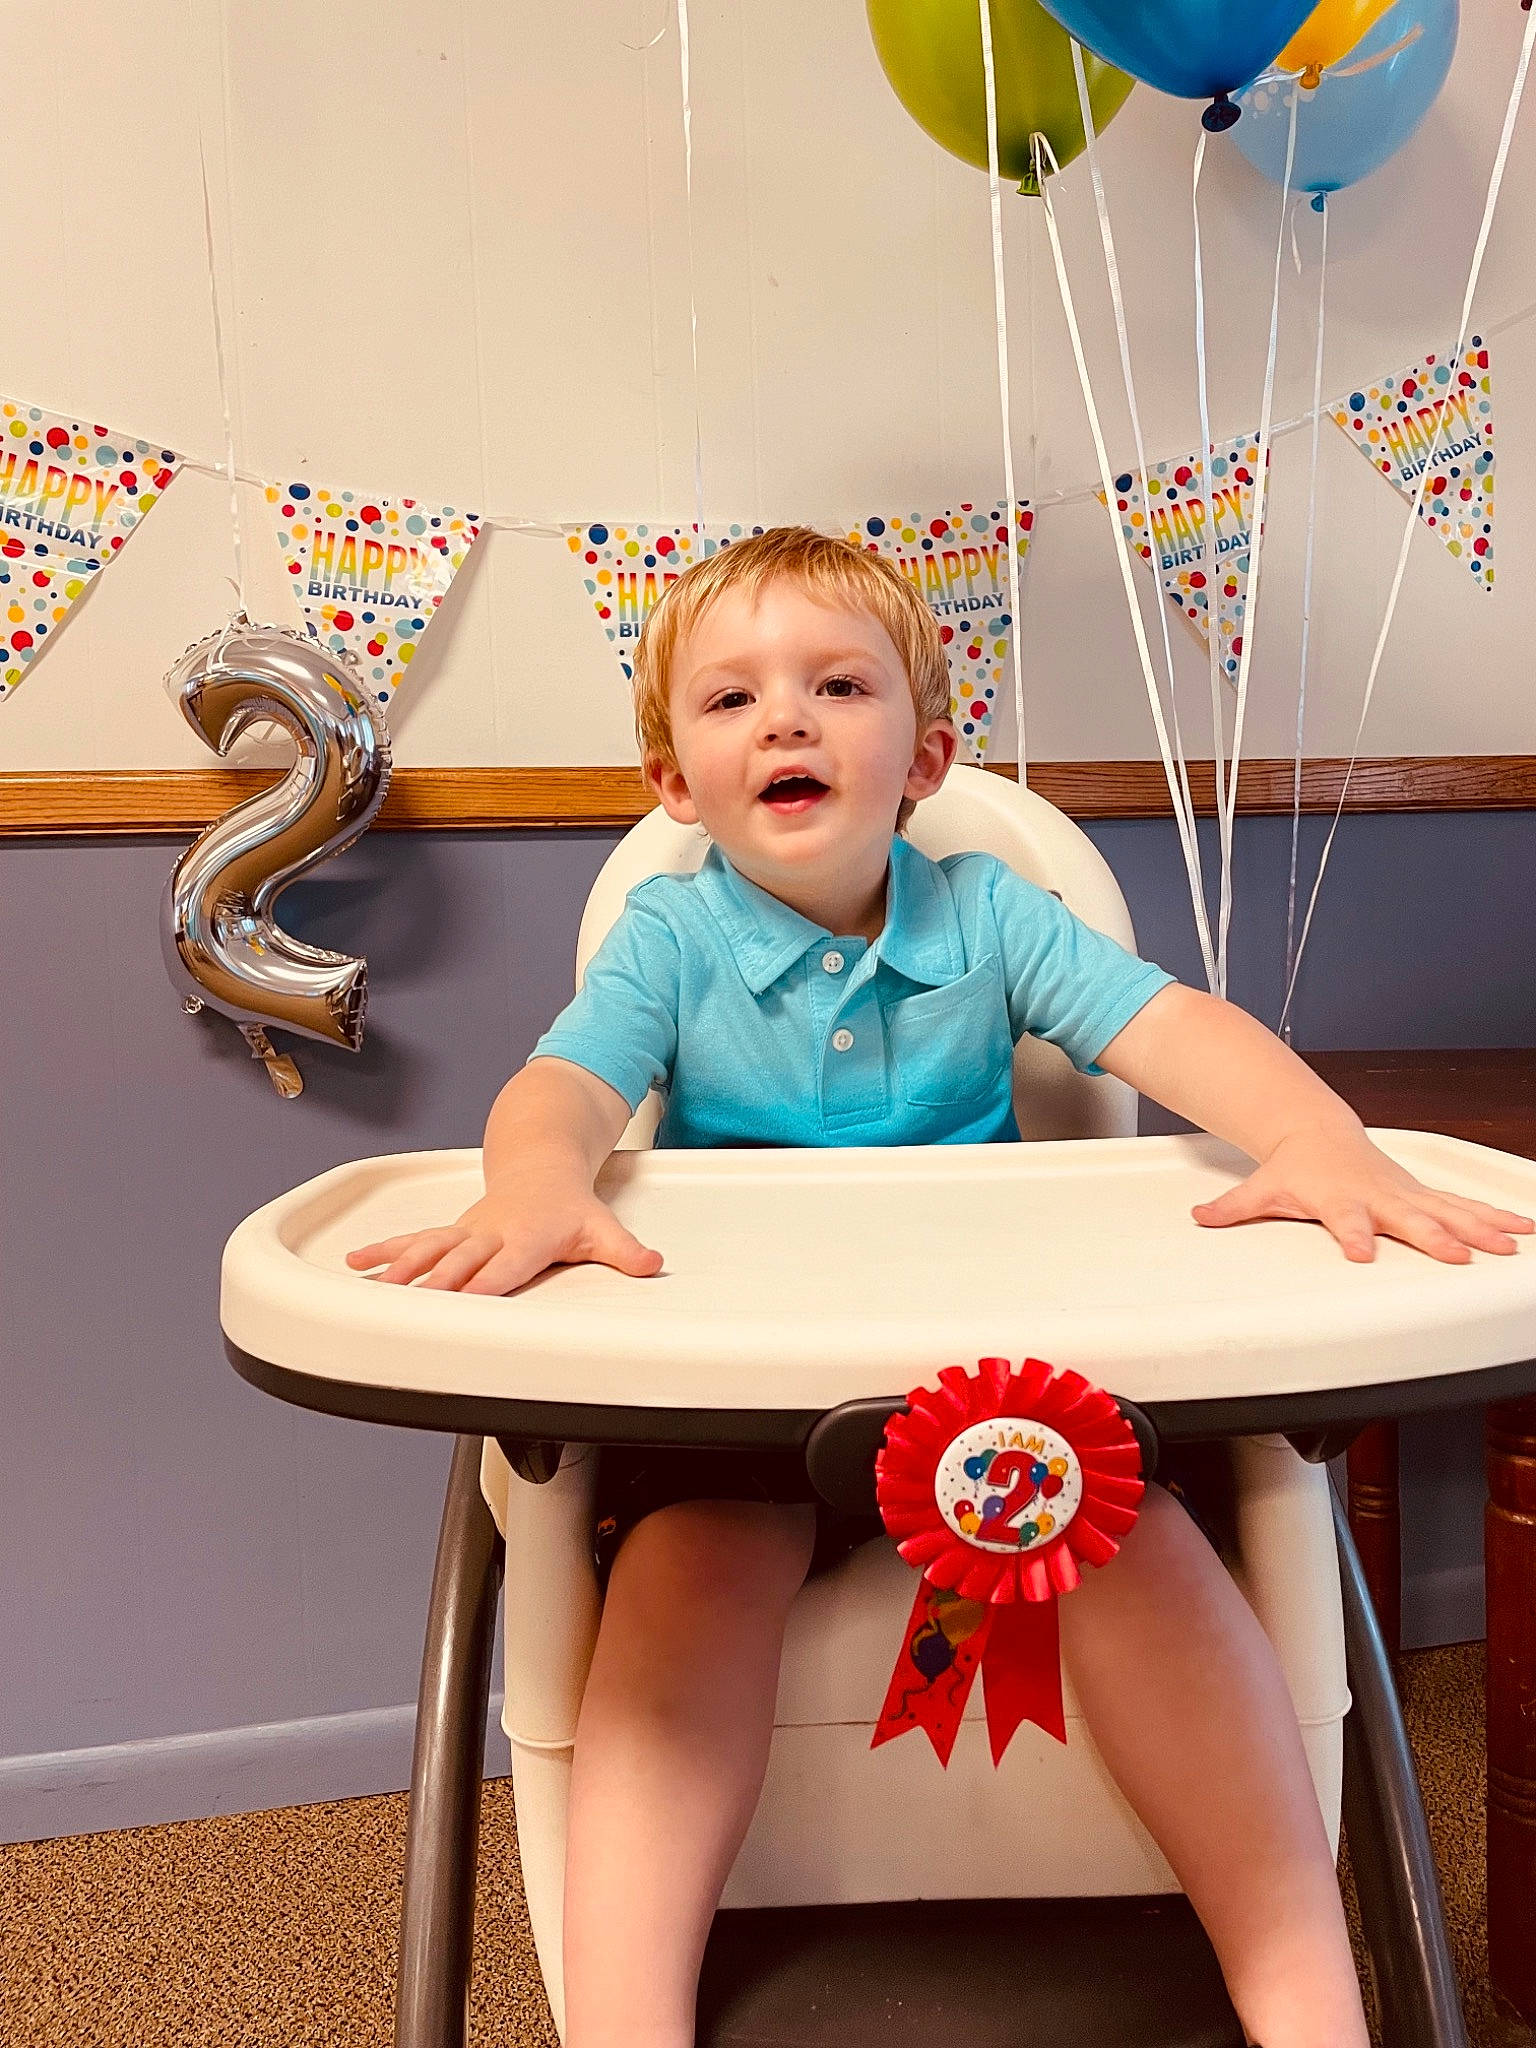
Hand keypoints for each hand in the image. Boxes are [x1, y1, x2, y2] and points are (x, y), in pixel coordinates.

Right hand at [345, 1168, 663, 1295]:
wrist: (542, 1161)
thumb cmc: (569, 1203)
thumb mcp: (602, 1227)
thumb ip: (625, 1251)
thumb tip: (652, 1264)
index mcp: (528, 1237)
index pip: (505, 1266)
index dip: (485, 1284)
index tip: (467, 1300)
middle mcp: (493, 1233)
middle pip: (460, 1260)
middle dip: (435, 1281)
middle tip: (412, 1301)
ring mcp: (469, 1230)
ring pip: (430, 1247)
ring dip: (401, 1267)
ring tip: (374, 1288)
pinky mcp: (454, 1230)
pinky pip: (415, 1239)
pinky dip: (385, 1251)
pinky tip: (358, 1265)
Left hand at [1190, 1121, 1534, 1264]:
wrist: (1316, 1133)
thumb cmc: (1293, 1168)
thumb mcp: (1260, 1188)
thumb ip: (1232, 1208)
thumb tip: (1199, 1217)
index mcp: (1337, 1197)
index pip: (1344, 1220)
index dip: (1352, 1236)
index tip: (1360, 1253)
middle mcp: (1376, 1194)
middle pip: (1407, 1218)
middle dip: (1433, 1236)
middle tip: (1457, 1255)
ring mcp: (1403, 1193)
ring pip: (1447, 1210)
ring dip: (1479, 1227)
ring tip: (1509, 1245)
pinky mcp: (1421, 1193)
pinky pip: (1463, 1205)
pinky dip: (1496, 1216)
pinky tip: (1524, 1230)